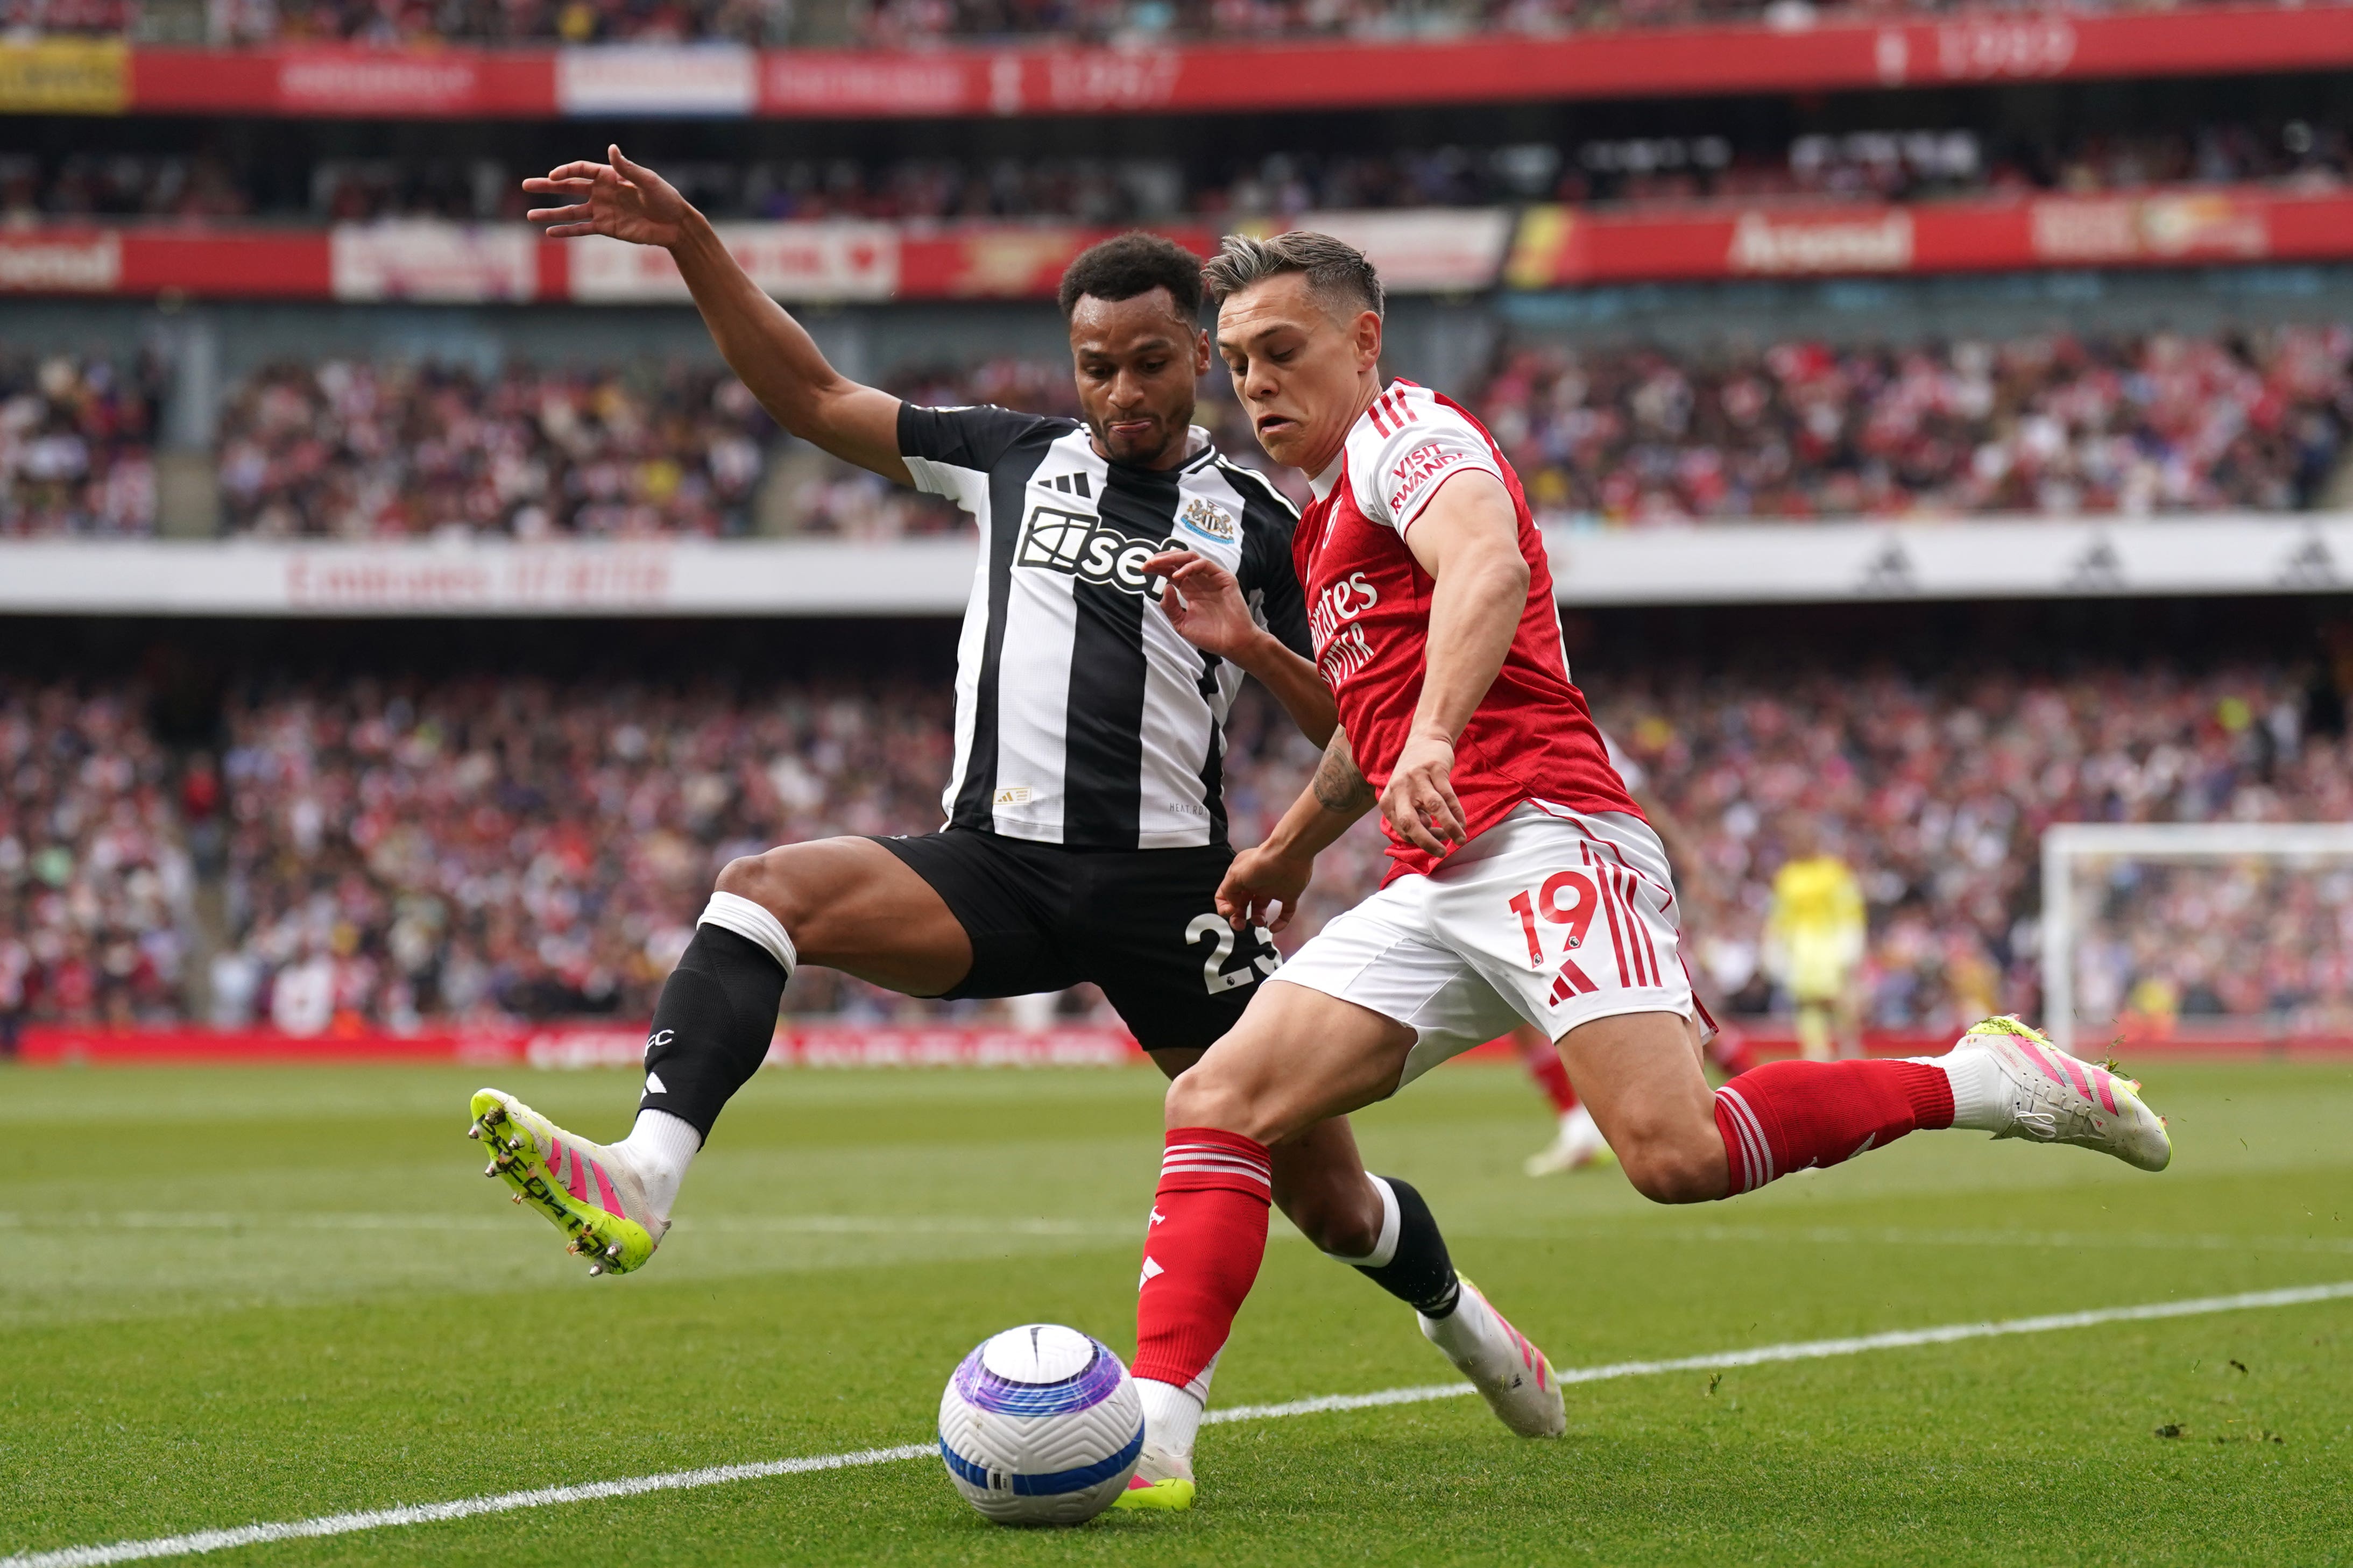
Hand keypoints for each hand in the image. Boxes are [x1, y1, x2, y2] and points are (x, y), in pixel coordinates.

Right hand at [523, 145, 691, 246]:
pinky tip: (549, 232)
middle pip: (569, 188)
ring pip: (571, 212)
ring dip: (551, 213)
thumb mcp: (648, 181)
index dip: (565, 172)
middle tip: (526, 186)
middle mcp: (602, 192)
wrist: (676, 225)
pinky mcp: (606, 228)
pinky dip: (566, 231)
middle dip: (547, 187)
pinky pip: (582, 229)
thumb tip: (611, 148)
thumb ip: (627, 168)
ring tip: (530, 215)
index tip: (553, 177)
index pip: (581, 170)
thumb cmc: (665, 198)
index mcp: (610, 176)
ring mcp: (602, 210)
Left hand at [1144, 548, 1261, 661]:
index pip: (1171, 571)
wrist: (1232, 643)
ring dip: (1172, 558)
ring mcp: (1211, 578)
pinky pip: (1205, 564)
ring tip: (1158, 564)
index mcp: (1189, 590)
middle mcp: (1199, 581)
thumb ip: (1170, 607)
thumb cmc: (1210, 636)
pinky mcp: (1223, 577)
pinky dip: (1189, 567)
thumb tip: (1164, 587)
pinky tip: (1177, 576)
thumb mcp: (1181, 623)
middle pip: (1178, 561)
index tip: (1143, 568)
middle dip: (1161, 559)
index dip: (1157, 567)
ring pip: (1191, 557)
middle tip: (1147, 564)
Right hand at [1216, 840, 1313, 933]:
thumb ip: (1228, 891)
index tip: (1230, 912)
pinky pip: (1285, 913)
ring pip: (1261, 909)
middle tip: (1240, 926)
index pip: (1226, 894)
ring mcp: (1273, 889)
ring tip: (1260, 923)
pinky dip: (1281, 923)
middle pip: (1242, 904)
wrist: (1290, 854)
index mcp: (1240, 876)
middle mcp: (1255, 883)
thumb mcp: (1235, 875)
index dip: (1224, 906)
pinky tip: (1274, 928)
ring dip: (1257, 920)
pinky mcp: (1289, 894)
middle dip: (1238, 917)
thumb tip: (1233, 905)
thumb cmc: (1261, 862)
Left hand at [1380, 729, 1466, 856]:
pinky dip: (1457, 812)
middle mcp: (1399, 788)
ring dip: (1448, 827)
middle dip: (1426, 841)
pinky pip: (1448, 795)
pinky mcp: (1435, 769)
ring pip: (1434, 808)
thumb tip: (1428, 839)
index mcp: (1388, 800)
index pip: (1401, 829)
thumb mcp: (1402, 795)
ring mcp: (1417, 777)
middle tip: (1441, 853)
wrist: (1425, 740)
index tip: (1434, 843)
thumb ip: (1409, 816)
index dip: (1419, 841)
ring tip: (1460, 840)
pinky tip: (1462, 823)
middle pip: (1410, 821)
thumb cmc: (1414, 776)